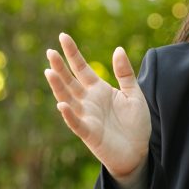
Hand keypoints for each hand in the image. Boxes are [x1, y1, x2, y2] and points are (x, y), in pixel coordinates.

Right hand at [45, 33, 150, 188]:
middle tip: (50, 52)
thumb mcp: (133, 93)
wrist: (138, 152)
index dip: (72, 53)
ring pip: (69, 99)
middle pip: (70, 81)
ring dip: (59, 87)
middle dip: (60, 67)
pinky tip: (62, 104)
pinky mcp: (90, 134)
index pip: (81, 68)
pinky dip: (69, 115)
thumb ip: (124, 73)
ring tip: (50, 71)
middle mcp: (88, 101)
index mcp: (98, 89)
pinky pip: (77, 123)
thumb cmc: (135, 123)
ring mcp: (87, 117)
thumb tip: (118, 49)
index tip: (63, 37)